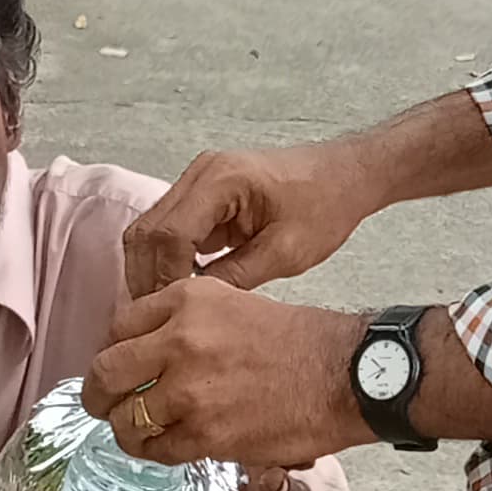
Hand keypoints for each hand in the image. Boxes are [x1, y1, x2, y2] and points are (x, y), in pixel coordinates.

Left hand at [85, 284, 362, 469]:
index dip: (114, 351)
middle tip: (103, 403)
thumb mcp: (231, 301)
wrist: (342, 375)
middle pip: (105, 372)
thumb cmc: (296, 339)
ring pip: (125, 418)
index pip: (118, 326)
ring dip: (126, 428)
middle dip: (98, 393)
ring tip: (138, 432)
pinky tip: (167, 445)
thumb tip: (140, 346)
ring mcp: (189, 391)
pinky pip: (156, 449)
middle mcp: (180, 341)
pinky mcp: (205, 434)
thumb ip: (182, 318)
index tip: (119, 366)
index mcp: (186, 300)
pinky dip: (155, 450)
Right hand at [123, 139, 387, 297]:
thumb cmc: (325, 205)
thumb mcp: (286, 252)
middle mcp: (201, 172)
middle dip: (147, 276)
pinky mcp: (202, 193)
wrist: (344, 175)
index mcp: (222, 179)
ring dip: (152, 269)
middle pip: (147, 230)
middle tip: (156, 317)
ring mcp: (198, 180)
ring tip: (163, 308)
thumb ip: (237, 277)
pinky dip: (166, 258)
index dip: (163, 278)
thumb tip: (192, 305)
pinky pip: (168, 228)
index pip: (169, 234)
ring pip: (150, 229)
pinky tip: (179, 289)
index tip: (170, 313)